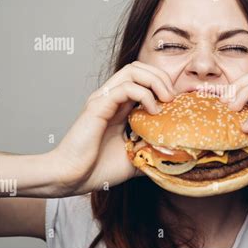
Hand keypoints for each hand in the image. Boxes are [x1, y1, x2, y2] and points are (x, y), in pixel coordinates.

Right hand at [50, 61, 175, 196]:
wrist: (71, 179)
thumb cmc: (97, 169)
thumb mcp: (134, 158)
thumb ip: (151, 150)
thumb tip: (173, 152)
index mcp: (119, 107)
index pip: (142, 79)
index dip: (163, 84)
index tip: (177, 103)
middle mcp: (110, 98)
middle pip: (139, 67)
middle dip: (161, 77)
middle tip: (173, 98)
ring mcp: (103, 100)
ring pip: (133, 70)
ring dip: (155, 81)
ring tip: (166, 100)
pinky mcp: (98, 106)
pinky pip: (125, 87)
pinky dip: (144, 94)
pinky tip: (152, 111)